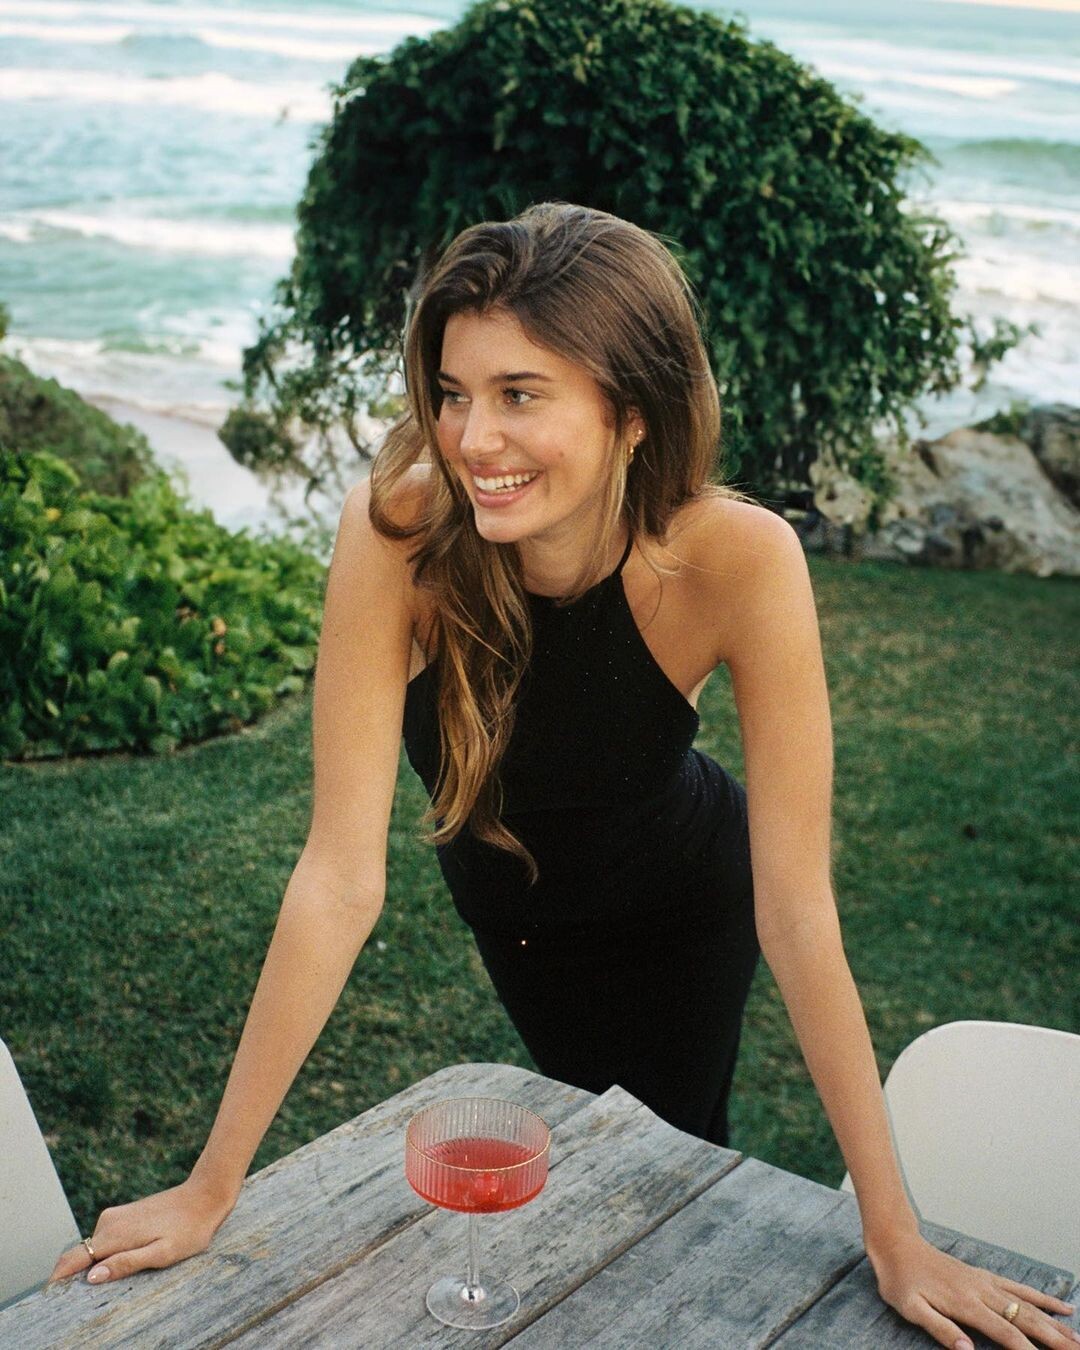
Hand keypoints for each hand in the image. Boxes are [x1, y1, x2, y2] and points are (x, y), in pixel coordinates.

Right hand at [46, 1175, 237, 1286]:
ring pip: (93, 1249)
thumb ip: (126, 1263)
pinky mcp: (124, 1215)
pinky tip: (121, 1265)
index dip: (58, 1280)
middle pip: (80, 1256)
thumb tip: (92, 1277)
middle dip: (77, 1277)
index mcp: (115, 1234)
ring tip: (110, 1284)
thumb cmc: (188, 1229)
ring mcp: (115, 1217)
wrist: (204, 1196)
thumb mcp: (162, 1253)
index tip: (50, 1299)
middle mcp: (109, 1223)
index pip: (73, 1259)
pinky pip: (105, 1240)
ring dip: (95, 1266)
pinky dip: (105, 1255)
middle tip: (86, 1302)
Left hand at [868, 1229, 1078, 1348]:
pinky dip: (1042, 1299)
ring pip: (1028, 1305)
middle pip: (1025, 1319)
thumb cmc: (900, 1279)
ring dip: (1054, 1323)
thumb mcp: (910, 1308)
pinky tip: (1061, 1307)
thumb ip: (940, 1329)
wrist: (896, 1244)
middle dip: (1054, 1339)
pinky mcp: (985, 1277)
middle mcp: (981, 1292)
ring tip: (1077, 1339)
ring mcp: (985, 1283)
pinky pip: (1019, 1289)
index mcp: (965, 1303)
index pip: (1005, 1333)